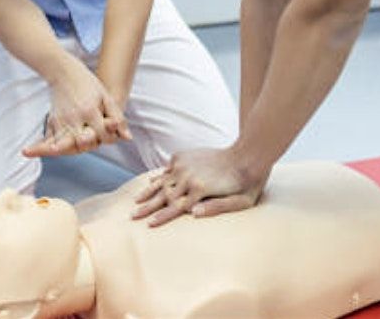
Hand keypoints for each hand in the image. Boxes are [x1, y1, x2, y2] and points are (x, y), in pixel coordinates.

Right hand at [22, 59, 130, 157]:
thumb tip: (128, 138)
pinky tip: (38, 150)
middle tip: (92, 141)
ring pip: (65, 144)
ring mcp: (61, 120)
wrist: (63, 71)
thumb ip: (117, 117)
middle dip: (89, 144)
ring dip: (66, 149)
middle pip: (82, 143)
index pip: (102, 135)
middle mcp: (74, 117)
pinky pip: (50, 139)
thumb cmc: (87, 84)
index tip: (110, 134)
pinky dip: (48, 147)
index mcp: (89, 110)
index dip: (109, 137)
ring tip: (60, 148)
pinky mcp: (52, 121)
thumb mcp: (106, 97)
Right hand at [131, 147, 268, 226]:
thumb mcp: (240, 202)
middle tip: (132, 216)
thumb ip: (217, 208)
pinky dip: (159, 176)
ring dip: (149, 191)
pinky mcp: (184, 156)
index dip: (161, 217)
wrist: (246, 155)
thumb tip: (194, 214)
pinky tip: (152, 182)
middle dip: (147, 207)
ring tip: (136, 201)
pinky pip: (168, 168)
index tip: (148, 225)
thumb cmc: (246, 184)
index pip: (176, 207)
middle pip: (163, 195)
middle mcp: (188, 175)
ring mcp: (185, 164)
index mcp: (200, 188)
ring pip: (162, 181)